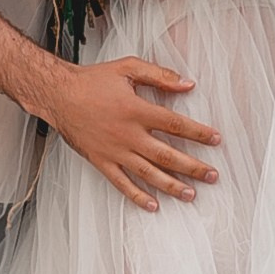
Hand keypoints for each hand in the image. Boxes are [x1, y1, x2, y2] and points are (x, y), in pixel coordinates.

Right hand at [44, 56, 221, 211]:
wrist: (58, 95)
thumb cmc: (92, 80)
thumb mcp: (127, 68)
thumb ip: (159, 75)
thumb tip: (187, 84)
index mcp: (137, 110)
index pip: (176, 124)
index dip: (199, 133)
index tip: (216, 140)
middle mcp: (128, 134)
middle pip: (168, 156)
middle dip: (194, 167)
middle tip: (213, 176)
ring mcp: (115, 151)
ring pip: (149, 174)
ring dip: (172, 186)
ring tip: (191, 194)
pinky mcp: (101, 161)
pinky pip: (122, 183)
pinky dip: (138, 197)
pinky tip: (153, 205)